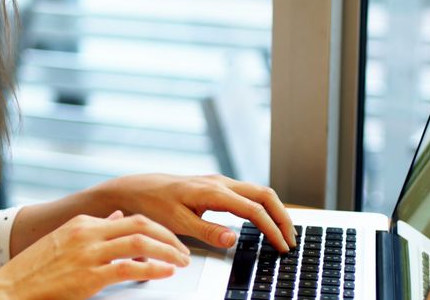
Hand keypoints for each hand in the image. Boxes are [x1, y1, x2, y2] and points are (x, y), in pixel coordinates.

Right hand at [0, 211, 190, 298]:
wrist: (11, 288)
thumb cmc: (36, 269)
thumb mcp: (65, 239)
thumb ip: (94, 228)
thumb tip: (117, 218)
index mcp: (83, 223)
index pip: (130, 218)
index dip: (156, 228)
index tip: (170, 239)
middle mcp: (88, 232)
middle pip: (140, 224)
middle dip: (168, 235)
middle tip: (183, 248)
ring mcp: (89, 253)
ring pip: (140, 242)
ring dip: (167, 250)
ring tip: (181, 260)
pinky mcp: (89, 276)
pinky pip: (129, 268)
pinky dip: (153, 268)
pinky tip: (165, 272)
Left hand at [97, 174, 296, 252]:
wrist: (138, 188)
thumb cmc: (154, 204)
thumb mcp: (177, 221)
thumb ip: (206, 230)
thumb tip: (234, 238)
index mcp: (212, 191)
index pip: (253, 209)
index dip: (272, 229)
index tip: (282, 246)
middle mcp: (220, 182)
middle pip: (264, 195)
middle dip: (283, 217)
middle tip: (291, 241)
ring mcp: (219, 182)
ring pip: (258, 192)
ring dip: (274, 211)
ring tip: (283, 233)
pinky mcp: (216, 186)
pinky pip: (247, 193)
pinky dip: (262, 207)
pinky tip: (264, 221)